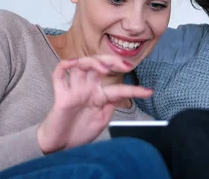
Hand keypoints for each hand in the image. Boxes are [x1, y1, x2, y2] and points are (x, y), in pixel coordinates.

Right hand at [37, 55, 152, 153]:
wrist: (60, 147)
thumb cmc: (79, 133)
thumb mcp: (102, 121)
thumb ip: (110, 106)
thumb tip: (122, 96)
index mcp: (99, 96)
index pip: (118, 88)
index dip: (134, 90)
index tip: (149, 92)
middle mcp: (87, 89)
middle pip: (99, 65)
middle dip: (112, 61)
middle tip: (125, 65)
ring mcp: (74, 90)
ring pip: (81, 64)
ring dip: (93, 62)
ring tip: (104, 68)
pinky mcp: (60, 95)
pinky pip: (58, 74)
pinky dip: (65, 64)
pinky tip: (74, 62)